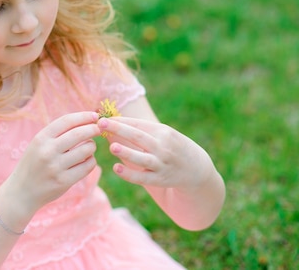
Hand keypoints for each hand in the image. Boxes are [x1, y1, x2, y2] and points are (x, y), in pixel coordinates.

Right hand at [7, 111, 100, 213]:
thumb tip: (84, 120)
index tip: (94, 115)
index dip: (83, 116)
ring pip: (86, 150)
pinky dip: (91, 161)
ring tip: (89, 147)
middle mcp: (47, 151)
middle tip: (99, 128)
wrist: (22, 191)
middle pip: (79, 133)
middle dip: (93, 128)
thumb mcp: (38, 144)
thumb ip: (57, 133)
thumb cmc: (34, 163)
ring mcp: (56, 167)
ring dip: (92, 146)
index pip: (67, 121)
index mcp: (40, 138)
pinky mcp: (64, 181)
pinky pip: (87, 166)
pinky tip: (87, 160)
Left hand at [98, 116, 212, 189]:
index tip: (103, 118)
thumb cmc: (172, 146)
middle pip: (138, 137)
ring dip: (127, 152)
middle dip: (119, 130)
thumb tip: (114, 122)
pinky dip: (129, 174)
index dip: (120, 121)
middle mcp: (162, 147)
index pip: (138, 125)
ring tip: (112, 147)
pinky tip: (116, 168)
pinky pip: (142, 178)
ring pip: (141, 158)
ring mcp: (161, 164)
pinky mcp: (160, 180)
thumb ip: (142, 129)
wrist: (196, 168)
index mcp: (163, 132)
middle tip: (101, 124)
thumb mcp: (164, 133)